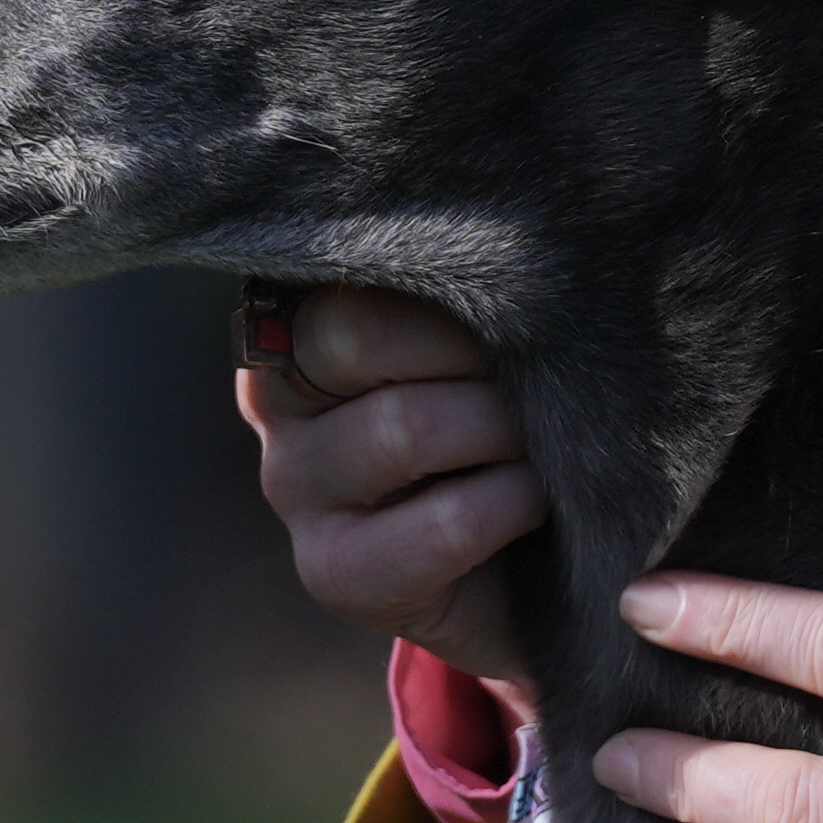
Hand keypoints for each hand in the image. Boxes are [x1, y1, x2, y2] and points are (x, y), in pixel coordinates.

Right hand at [235, 286, 545, 695]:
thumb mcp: (477, 348)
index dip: (447, 277)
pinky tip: (539, 499)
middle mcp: (277, 401)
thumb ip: (465, 298)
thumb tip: (532, 249)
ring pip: (402, 426)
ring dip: (501, 426)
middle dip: (471, 346)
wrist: (514, 571)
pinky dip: (513, 501)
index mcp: (302, 324)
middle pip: (356, 335)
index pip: (349, 271)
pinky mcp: (336, 573)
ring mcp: (295, 489)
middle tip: (542, 366)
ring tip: (544, 437)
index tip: (523, 287)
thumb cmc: (495, 429)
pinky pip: (445, 522)